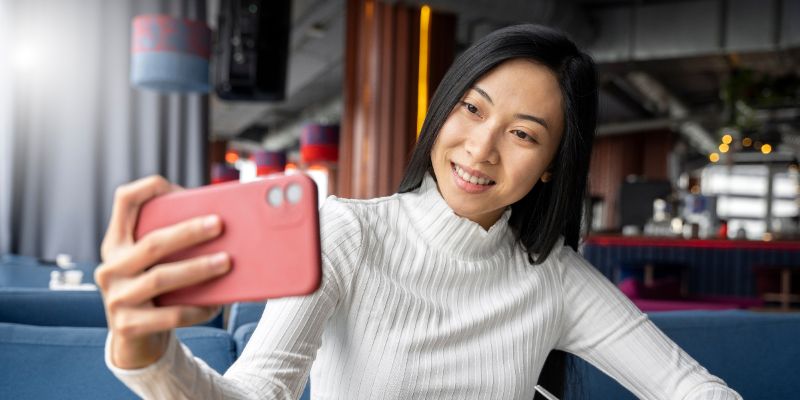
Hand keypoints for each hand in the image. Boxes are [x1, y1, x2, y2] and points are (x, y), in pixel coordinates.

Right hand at [95, 175, 230, 368]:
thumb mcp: (156, 263)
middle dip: (188, 232)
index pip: (124, 202)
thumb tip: (221, 224)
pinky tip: (217, 303)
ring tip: (227, 262)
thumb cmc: (158, 290)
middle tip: (220, 225)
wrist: (135, 340)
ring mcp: (116, 298)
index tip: (174, 184)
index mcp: (117, 243)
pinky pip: (169, 315)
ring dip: (197, 268)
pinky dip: (196, 308)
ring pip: (160, 279)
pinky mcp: (127, 326)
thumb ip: (175, 243)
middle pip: (152, 243)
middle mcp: (110, 267)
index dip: (148, 188)